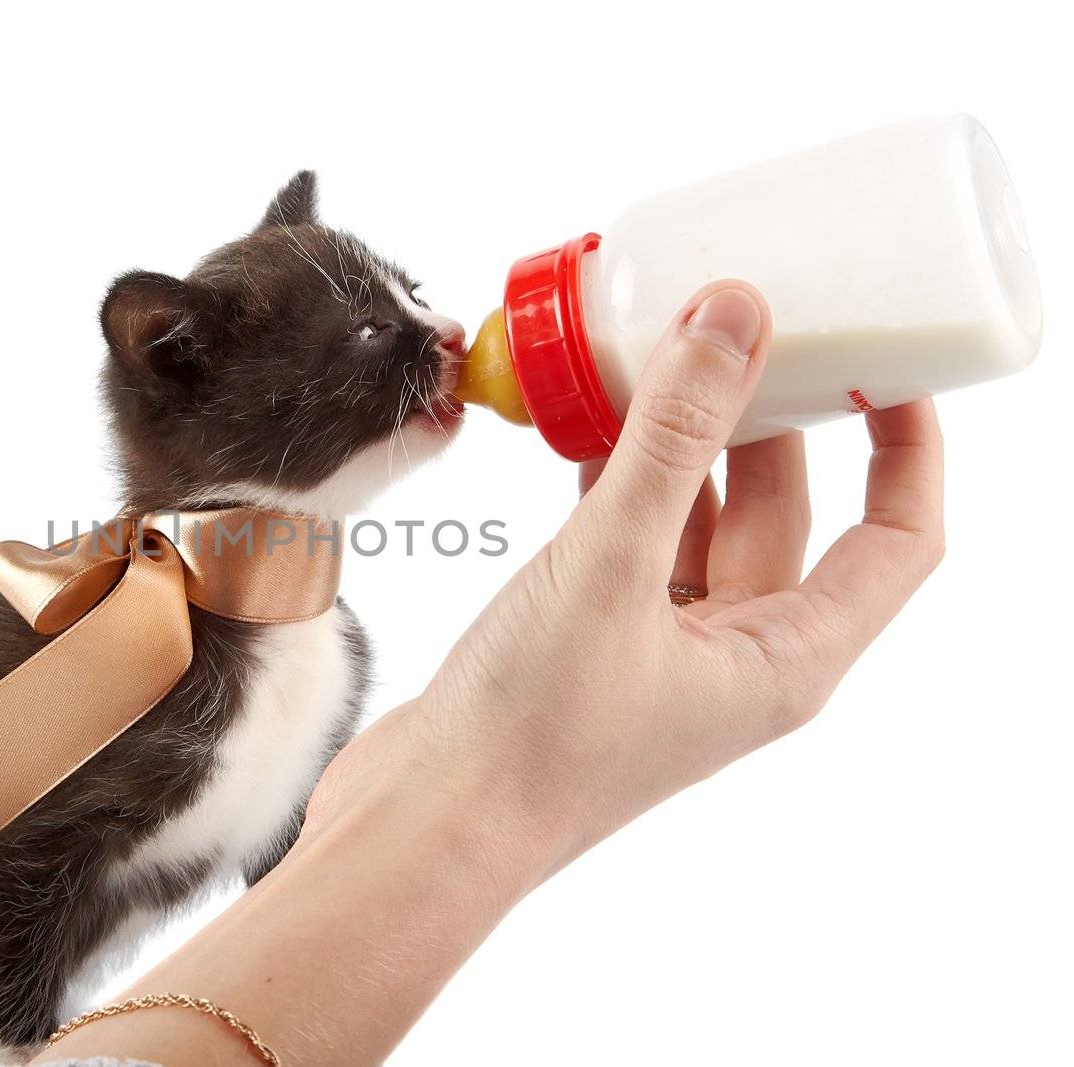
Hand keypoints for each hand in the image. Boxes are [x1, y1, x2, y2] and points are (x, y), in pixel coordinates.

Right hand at [306, 281, 944, 893]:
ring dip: (679, 444)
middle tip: (736, 326)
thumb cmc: (531, 733)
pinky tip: (585, 430)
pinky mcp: (593, 637)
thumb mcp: (612, 564)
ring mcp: (660, 647)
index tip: (880, 357)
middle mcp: (736, 654)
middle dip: (768, 417)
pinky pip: (629, 538)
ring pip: (696, 519)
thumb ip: (673, 438)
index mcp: (786, 657)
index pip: (896, 537)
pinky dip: (616, 480)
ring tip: (654, 356)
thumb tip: (732, 321)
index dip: (906, 446)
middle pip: (786, 512)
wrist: (425, 822)